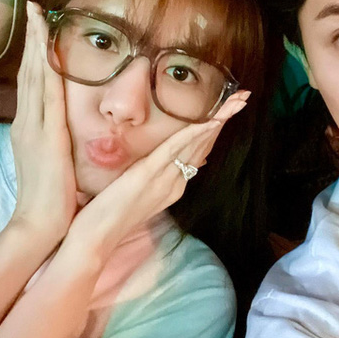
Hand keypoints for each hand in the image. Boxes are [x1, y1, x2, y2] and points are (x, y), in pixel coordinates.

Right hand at [8, 2, 76, 244]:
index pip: (34, 83)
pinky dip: (48, 74)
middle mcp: (28, 122)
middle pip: (31, 73)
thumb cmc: (52, 194)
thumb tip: (64, 128)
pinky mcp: (47, 137)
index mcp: (31, 128)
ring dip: (38, 47)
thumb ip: (57, 140)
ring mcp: (34, 128)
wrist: (40, 220)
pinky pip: (47, 99)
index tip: (40, 28)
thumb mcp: (54, 160)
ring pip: (36, 79)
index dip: (36, 55)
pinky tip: (49, 55)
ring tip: (39, 19)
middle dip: (34, 40)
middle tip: (35, 10)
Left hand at [66, 90, 249, 256]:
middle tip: (242, 98)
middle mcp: (175, 182)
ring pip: (196, 144)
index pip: (199, 153)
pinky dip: (194, 133)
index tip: (227, 111)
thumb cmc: (110, 217)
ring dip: (218, 120)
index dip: (214, 130)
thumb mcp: (138, 197)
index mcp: (173, 186)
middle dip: (224, 119)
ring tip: (236, 102)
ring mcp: (165, 179)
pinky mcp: (149, 174)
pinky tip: (209, 120)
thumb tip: (168, 165)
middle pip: (204, 145)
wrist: (96, 239)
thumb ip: (157, 181)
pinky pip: (175, 149)